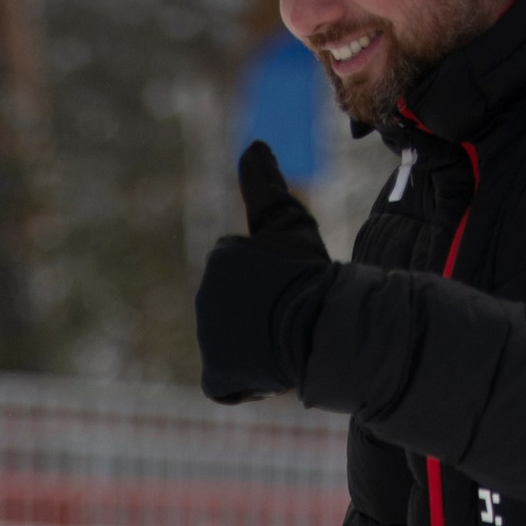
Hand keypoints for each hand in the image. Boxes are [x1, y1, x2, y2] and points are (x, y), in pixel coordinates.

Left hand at [194, 137, 336, 406]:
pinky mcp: (215, 374)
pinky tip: (272, 371)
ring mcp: (208, 339)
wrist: (321, 323)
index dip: (276, 284)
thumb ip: (264, 183)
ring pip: (237, 345)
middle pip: (242, 313)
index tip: (294, 285)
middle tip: (294, 316)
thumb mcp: (289, 219)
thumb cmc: (310, 272)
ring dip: (260, 347)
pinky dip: (248, 381)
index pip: (249, 276)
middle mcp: (204, 298)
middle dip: (265, 316)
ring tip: (287, 341)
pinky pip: (228, 382)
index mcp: (220, 259)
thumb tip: (254, 144)